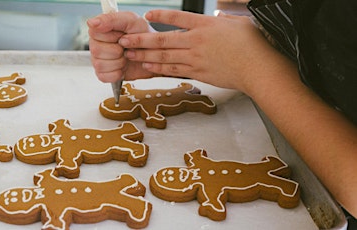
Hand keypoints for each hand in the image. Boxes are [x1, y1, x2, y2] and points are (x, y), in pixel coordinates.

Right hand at [87, 11, 157, 82]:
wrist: (154, 54)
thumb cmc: (143, 35)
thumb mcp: (131, 21)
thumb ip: (111, 19)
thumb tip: (92, 22)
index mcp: (100, 29)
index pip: (94, 33)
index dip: (111, 36)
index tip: (122, 35)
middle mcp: (96, 44)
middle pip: (96, 50)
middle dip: (117, 50)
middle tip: (126, 47)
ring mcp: (98, 60)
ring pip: (100, 64)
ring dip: (118, 62)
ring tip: (126, 57)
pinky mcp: (103, 74)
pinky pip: (105, 77)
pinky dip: (117, 73)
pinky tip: (123, 67)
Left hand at [119, 10, 289, 92]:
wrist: (258, 69)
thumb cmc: (253, 45)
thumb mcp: (238, 23)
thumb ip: (222, 20)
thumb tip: (217, 16)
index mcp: (205, 25)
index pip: (177, 17)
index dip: (160, 15)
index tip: (147, 14)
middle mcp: (197, 41)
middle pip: (162, 39)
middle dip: (140, 39)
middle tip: (124, 40)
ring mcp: (195, 58)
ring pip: (164, 56)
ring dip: (144, 54)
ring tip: (130, 53)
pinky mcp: (198, 73)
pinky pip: (173, 70)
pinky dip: (159, 68)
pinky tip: (148, 66)